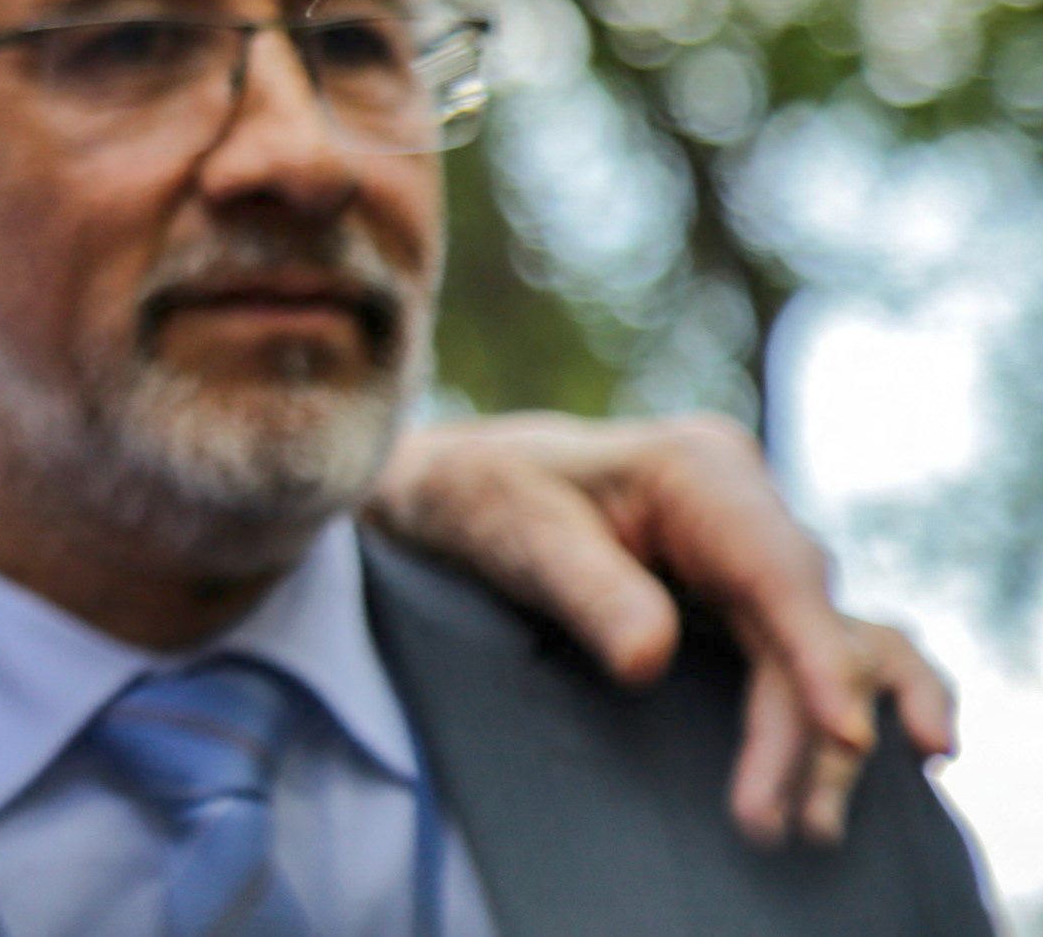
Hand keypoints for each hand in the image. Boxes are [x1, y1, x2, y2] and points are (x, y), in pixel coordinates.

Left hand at [370, 413, 957, 845]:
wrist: (454, 487)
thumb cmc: (484, 497)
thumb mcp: (517, 532)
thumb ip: (586, 590)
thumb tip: (648, 658)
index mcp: (700, 469)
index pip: (779, 570)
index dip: (819, 656)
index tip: (843, 734)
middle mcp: (742, 503)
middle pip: (803, 622)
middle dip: (806, 725)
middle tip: (782, 823)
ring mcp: (745, 547)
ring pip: (813, 647)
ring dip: (818, 738)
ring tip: (808, 827)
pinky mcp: (738, 590)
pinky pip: (799, 653)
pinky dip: (815, 714)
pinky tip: (829, 776)